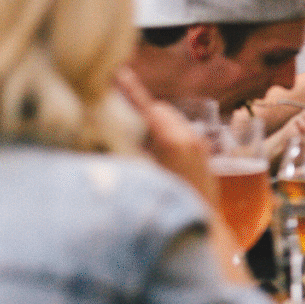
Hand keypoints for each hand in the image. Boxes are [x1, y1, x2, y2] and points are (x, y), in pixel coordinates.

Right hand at [116, 69, 252, 284]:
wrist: (204, 232)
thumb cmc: (168, 208)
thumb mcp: (140, 178)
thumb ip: (123, 153)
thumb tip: (101, 136)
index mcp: (172, 141)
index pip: (145, 106)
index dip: (128, 89)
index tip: (115, 71)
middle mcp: (189, 138)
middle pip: (158, 110)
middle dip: (139, 109)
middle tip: (118, 110)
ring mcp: (199, 145)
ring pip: (171, 121)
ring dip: (154, 123)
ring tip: (136, 135)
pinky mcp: (204, 155)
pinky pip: (181, 134)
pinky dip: (166, 134)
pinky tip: (154, 151)